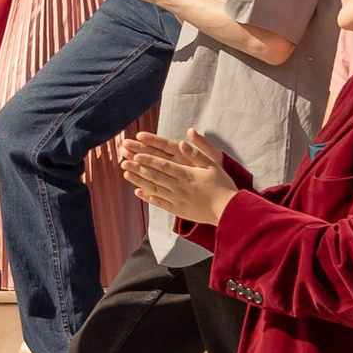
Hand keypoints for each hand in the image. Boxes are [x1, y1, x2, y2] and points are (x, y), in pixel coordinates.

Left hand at [117, 126, 236, 226]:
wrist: (229, 211)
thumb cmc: (223, 186)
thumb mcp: (213, 165)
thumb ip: (197, 153)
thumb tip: (183, 141)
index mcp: (187, 174)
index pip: (164, 165)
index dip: (149, 159)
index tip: (136, 154)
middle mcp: (180, 187)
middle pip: (155, 176)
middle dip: (138, 168)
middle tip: (123, 161)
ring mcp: (178, 200)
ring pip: (154, 189)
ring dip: (139, 180)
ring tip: (126, 174)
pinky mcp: (179, 210)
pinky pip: (160, 203)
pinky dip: (148, 197)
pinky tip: (139, 192)